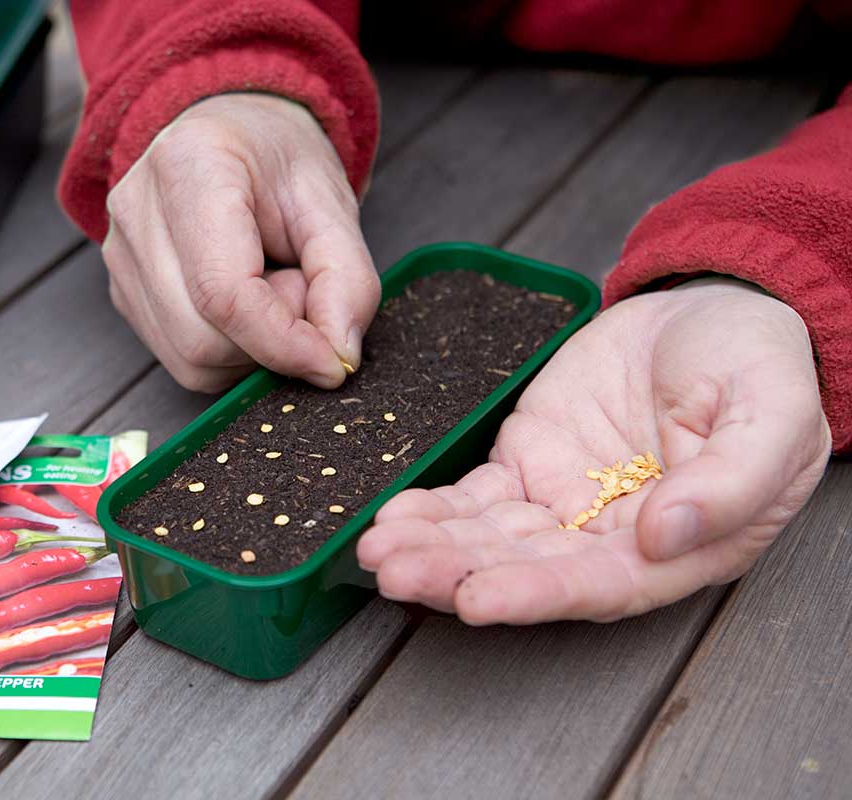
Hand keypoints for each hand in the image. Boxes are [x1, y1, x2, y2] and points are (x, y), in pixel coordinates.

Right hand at [102, 93, 378, 391]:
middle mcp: (137, 211)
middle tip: (301, 288)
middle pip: (201, 337)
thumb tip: (337, 357)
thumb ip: (346, 278)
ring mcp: (120, 256)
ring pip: (190, 360)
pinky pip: (183, 359)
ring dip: (251, 349)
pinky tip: (247, 304)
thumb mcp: (332, 203)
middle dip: (270, 340)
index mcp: (189, 166)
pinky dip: (230, 351)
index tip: (333, 361)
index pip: (223, 292)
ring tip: (272, 286)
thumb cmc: (279, 161)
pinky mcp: (123, 292)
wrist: (230, 133)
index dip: (283, 342)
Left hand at [357, 279, 831, 623]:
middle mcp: (611, 539)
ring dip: (431, 546)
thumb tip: (667, 538)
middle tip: (395, 572)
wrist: (714, 311)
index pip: (599, 585)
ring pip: (488, 538)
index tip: (474, 599)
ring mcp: (564, 502)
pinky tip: (391, 515)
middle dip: (456, 574)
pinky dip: (431, 507)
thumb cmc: (759, 366)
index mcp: (679, 546)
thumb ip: (733, 481)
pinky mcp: (527, 463)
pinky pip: (473, 496)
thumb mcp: (772, 414)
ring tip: (375, 549)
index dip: (535, 595)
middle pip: (526, 570)